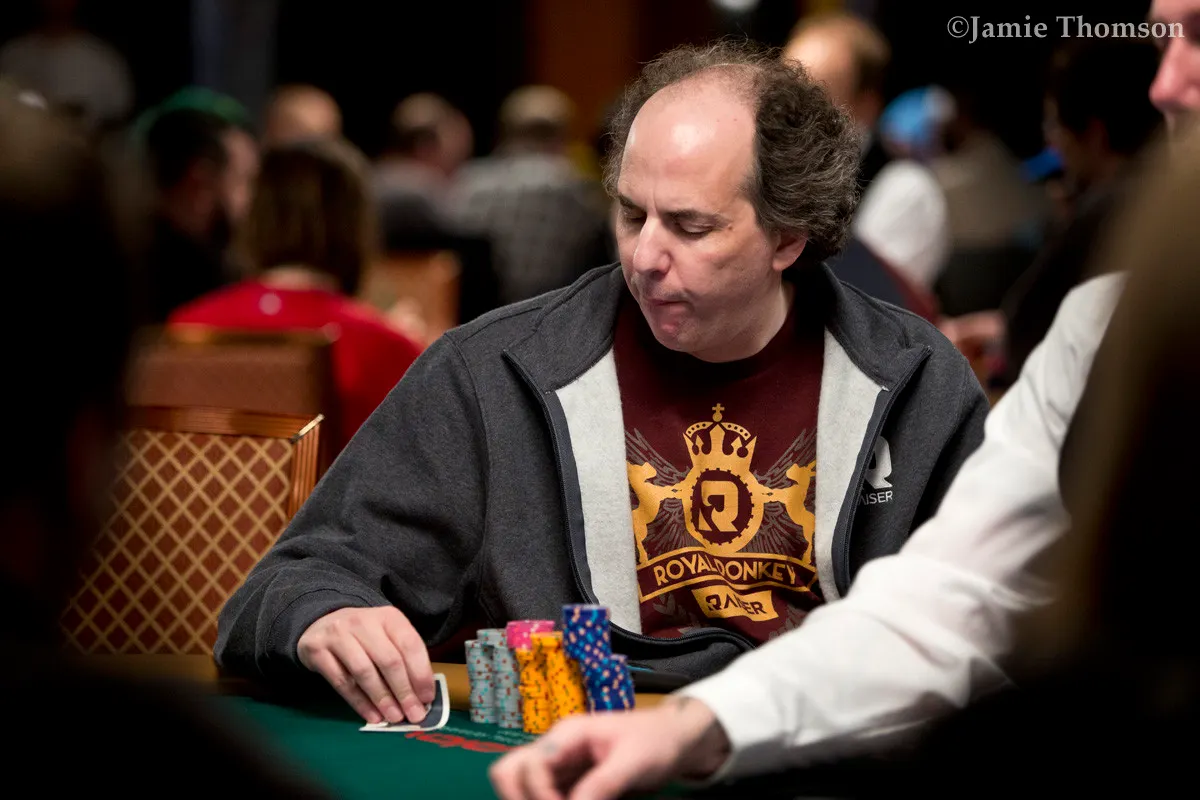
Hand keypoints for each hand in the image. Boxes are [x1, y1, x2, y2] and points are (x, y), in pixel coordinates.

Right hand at [297, 606, 433, 724]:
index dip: (421, 673)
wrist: (321, 623)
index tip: (427, 698)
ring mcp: (339, 635)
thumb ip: (404, 658)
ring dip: (382, 699)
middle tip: (414, 714)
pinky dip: (359, 702)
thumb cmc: (364, 635)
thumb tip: (422, 695)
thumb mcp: (386, 636)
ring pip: (364, 672)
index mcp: (388, 617)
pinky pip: (341, 682)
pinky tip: (372, 716)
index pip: (410, 645)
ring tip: (394, 717)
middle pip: (389, 660)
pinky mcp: (318, 651)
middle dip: (404, 691)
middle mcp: (364, 622)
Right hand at [489, 696, 730, 799]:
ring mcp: (559, 766)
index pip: (530, 766)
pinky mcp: (568, 783)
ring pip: (520, 786)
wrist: (675, 740)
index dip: (540, 796)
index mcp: (567, 735)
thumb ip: (602, 785)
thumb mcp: (633, 762)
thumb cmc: (656, 742)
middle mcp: (555, 749)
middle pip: (508, 771)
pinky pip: (543, 796)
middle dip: (519, 799)